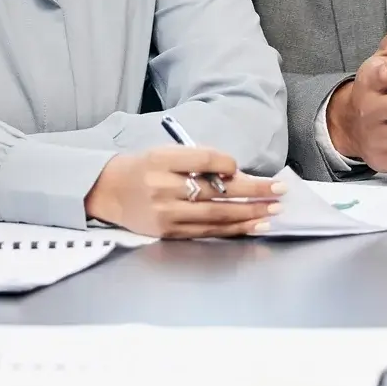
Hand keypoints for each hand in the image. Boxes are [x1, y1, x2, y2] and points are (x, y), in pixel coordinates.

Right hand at [84, 146, 284, 237]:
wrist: (107, 192)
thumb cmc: (142, 168)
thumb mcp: (163, 153)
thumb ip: (196, 160)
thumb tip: (235, 173)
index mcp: (160, 161)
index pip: (202, 160)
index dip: (226, 164)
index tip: (239, 168)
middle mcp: (162, 187)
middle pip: (216, 191)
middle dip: (253, 191)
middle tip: (279, 190)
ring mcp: (166, 214)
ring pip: (217, 215)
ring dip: (250, 213)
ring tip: (274, 210)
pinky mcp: (169, 232)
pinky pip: (208, 231)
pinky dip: (234, 229)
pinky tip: (254, 225)